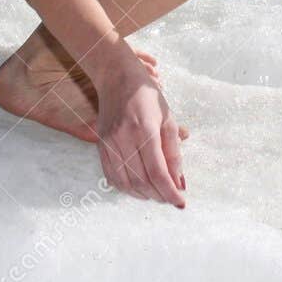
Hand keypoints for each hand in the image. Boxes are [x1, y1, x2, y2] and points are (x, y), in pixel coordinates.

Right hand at [93, 46, 185, 207]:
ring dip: (144, 195)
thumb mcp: (168, 118)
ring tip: (157, 194)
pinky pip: (112, 177)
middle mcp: (123, 139)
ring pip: (126, 183)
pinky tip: (139, 188)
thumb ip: (173, 151)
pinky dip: (126, 188)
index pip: (158, 172)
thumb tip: (179, 180)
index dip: (170, 192)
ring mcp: (109, 143)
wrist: (116, 78)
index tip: (181, 203)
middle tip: (171, 197)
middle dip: (159, 195)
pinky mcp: (100, 146)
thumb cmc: (147, 96)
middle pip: (142, 181)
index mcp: (144, 130)